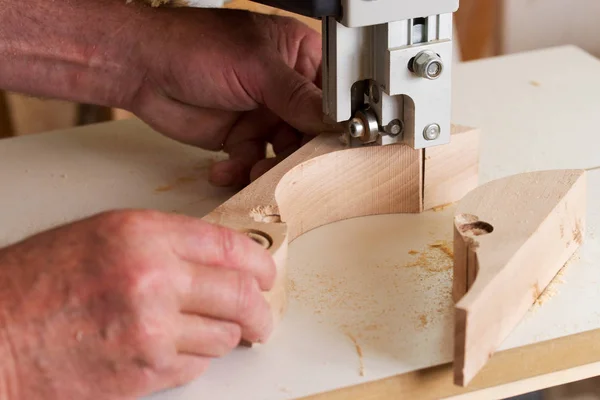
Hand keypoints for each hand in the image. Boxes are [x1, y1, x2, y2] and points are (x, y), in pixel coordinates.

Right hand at [0, 210, 275, 398]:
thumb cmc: (36, 284)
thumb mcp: (103, 237)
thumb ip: (164, 243)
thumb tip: (214, 259)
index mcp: (142, 235)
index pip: (227, 245)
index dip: (258, 261)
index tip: (268, 273)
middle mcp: (152, 278)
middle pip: (239, 294)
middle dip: (260, 309)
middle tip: (262, 316)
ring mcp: (151, 329)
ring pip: (223, 335)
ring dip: (223, 335)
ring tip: (207, 331)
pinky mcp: (145, 372)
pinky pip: (197, 366)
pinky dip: (195, 359)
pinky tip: (174, 349)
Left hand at [127, 7, 333, 186]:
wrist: (142, 69)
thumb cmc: (194, 46)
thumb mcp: (255, 66)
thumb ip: (295, 94)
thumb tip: (332, 118)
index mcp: (297, 57)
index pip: (331, 94)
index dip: (336, 121)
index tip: (338, 145)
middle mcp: (283, 89)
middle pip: (311, 130)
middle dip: (302, 153)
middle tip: (297, 170)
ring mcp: (263, 114)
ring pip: (284, 152)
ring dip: (271, 168)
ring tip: (255, 173)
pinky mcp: (240, 137)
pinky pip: (253, 162)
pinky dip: (241, 171)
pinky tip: (226, 168)